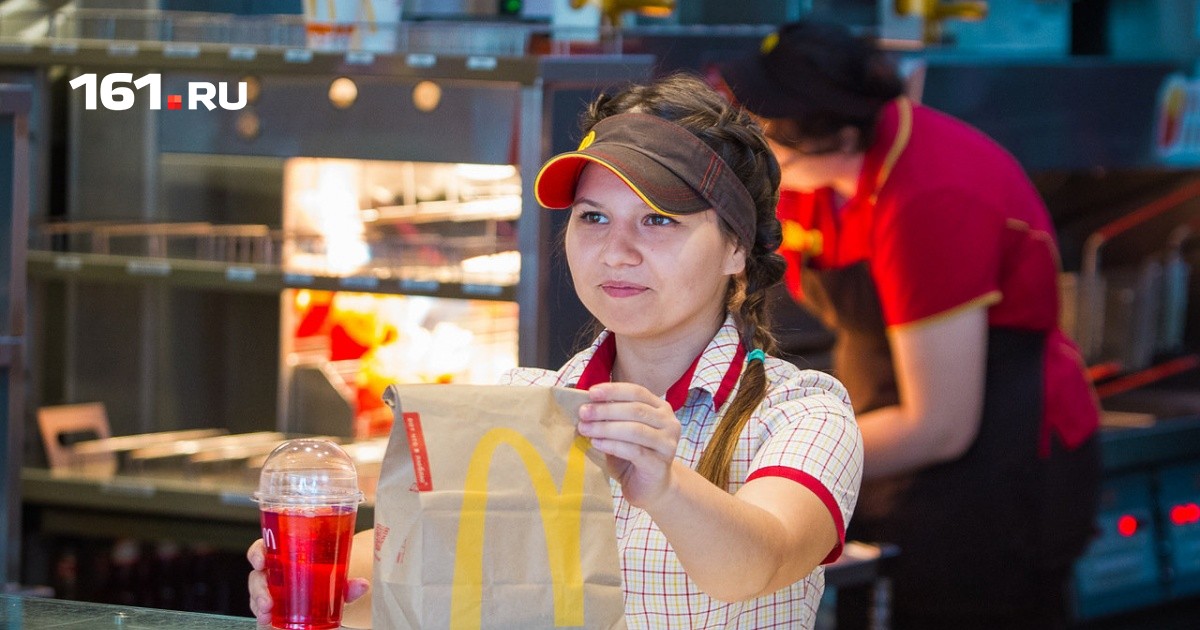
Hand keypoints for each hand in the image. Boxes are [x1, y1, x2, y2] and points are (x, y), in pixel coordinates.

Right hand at [246, 538, 369, 624]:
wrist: (325, 613)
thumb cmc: (326, 588)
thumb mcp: (337, 587)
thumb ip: (347, 586)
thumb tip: (362, 585)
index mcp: (287, 557)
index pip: (266, 548)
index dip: (258, 551)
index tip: (260, 560)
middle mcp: (276, 573)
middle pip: (257, 572)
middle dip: (258, 584)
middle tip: (266, 596)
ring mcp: (270, 592)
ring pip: (256, 592)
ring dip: (259, 600)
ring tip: (267, 609)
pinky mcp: (269, 610)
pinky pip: (259, 610)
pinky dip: (261, 615)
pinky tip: (266, 619)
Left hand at [577, 382, 680, 507]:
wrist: (650, 488)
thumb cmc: (633, 457)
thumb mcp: (622, 432)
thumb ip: (611, 417)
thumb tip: (586, 405)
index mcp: (660, 409)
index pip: (637, 392)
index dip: (613, 390)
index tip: (591, 393)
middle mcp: (669, 423)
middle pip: (635, 409)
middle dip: (605, 409)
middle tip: (583, 413)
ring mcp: (667, 444)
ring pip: (634, 429)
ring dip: (606, 427)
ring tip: (585, 428)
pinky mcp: (660, 464)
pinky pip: (634, 450)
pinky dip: (612, 445)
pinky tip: (596, 443)